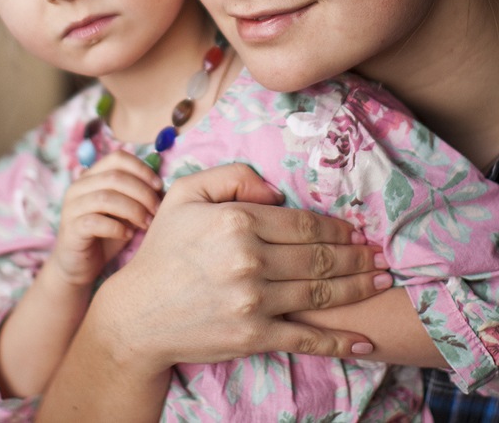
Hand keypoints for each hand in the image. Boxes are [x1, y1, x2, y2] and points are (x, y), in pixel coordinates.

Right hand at [51, 150, 162, 285]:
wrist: (80, 266)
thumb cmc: (107, 236)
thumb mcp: (125, 211)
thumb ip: (136, 195)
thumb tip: (161, 184)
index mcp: (92, 176)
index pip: (118, 158)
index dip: (141, 169)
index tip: (159, 186)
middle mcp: (78, 187)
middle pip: (115, 176)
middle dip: (142, 192)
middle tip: (157, 210)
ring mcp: (72, 207)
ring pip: (106, 198)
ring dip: (133, 210)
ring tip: (146, 223)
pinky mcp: (71, 229)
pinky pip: (95, 222)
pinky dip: (117, 228)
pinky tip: (128, 235)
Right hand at [95, 163, 389, 372]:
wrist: (138, 314)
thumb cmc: (163, 249)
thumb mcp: (186, 194)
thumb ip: (232, 177)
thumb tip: (276, 190)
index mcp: (237, 221)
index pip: (302, 222)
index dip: (336, 226)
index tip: (355, 229)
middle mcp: (249, 260)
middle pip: (318, 256)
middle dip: (356, 255)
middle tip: (381, 254)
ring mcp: (253, 301)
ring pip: (319, 292)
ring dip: (357, 287)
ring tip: (381, 280)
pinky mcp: (253, 337)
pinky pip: (305, 338)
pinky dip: (339, 341)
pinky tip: (364, 341)